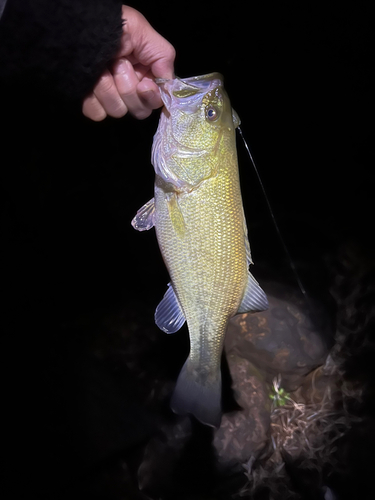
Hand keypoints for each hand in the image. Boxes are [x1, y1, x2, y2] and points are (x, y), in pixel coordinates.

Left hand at [82, 5, 174, 120]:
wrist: (82, 27)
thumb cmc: (115, 25)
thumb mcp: (145, 34)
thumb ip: (164, 59)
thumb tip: (169, 88)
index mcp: (145, 77)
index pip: (155, 102)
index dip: (150, 96)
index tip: (143, 84)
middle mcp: (129, 90)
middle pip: (139, 110)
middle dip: (128, 87)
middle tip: (118, 65)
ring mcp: (109, 97)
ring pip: (117, 111)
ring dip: (109, 87)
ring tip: (102, 67)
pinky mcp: (91, 101)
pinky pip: (96, 113)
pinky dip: (93, 97)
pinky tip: (91, 80)